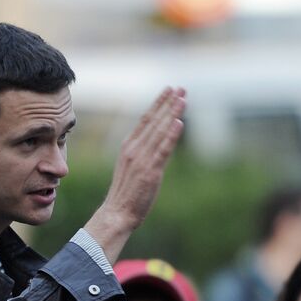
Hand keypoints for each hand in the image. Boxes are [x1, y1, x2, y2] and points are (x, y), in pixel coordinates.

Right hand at [84, 87, 186, 259]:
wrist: (117, 212)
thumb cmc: (126, 193)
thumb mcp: (131, 167)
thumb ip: (143, 153)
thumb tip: (156, 143)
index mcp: (128, 146)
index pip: (145, 119)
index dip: (158, 103)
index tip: (169, 90)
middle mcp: (134, 149)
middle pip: (154, 121)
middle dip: (169, 103)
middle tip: (181, 88)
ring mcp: (142, 159)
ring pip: (160, 131)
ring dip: (172, 113)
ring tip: (183, 98)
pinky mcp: (150, 171)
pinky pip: (163, 150)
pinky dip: (171, 135)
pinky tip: (179, 122)